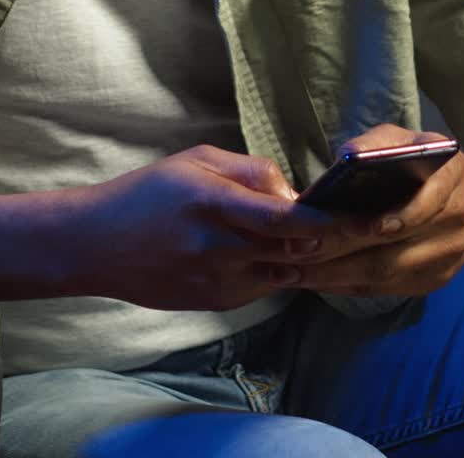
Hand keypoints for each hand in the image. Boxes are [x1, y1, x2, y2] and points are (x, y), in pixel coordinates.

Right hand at [76, 144, 355, 310]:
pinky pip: (263, 287)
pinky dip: (278, 269)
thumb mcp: (196, 160)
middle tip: (366, 223)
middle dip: (331, 239)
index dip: (328, 221)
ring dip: (306, 256)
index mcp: (212, 202)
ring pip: (283, 271)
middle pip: (293, 249)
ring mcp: (215, 280)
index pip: (285, 219)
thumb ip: (249, 170)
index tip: (363, 214)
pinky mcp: (214, 303)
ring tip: (330, 236)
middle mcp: (217, 246)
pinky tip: (283, 252)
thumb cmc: (148, 192)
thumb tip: (293, 189)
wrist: (97, 244)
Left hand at [274, 124, 463, 298]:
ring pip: (384, 276)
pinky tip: (313, 281)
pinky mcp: (432, 283)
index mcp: (450, 178)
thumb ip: (376, 144)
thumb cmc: (426, 163)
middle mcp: (454, 223)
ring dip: (334, 277)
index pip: (418, 205)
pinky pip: (385, 290)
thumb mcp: (405, 139)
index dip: (379, 220)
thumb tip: (343, 161)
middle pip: (391, 249)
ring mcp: (445, 260)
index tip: (337, 224)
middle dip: (337, 253)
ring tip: (289, 272)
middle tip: (290, 252)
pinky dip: (347, 286)